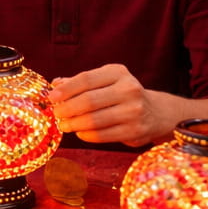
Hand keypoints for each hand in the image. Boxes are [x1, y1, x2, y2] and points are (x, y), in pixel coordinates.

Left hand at [49, 64, 165, 145]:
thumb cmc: (120, 94)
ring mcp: (134, 111)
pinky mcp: (134, 131)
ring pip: (93, 120)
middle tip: (56, 114)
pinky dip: (85, 135)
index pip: (86, 79)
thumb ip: (80, 82)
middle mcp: (129, 89)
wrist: (156, 113)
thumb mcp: (105, 81)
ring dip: (74, 124)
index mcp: (118, 73)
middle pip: (88, 101)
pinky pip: (101, 135)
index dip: (66, 90)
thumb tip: (54, 84)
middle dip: (67, 109)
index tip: (51, 98)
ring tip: (65, 125)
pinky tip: (80, 132)